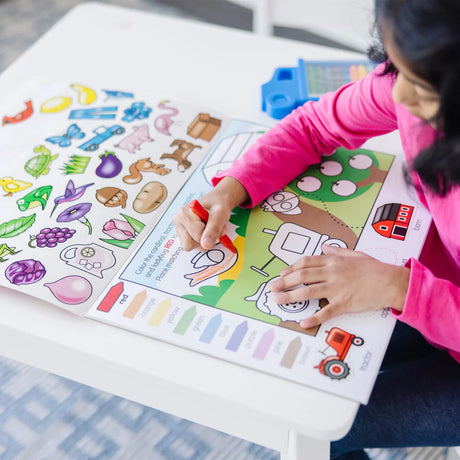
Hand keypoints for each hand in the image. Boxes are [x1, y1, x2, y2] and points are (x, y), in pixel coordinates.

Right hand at [173, 176, 248, 250]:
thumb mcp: (220, 214)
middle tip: (214, 228)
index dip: (210, 234)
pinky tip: (206, 230)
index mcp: (184, 214)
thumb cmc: (218, 204)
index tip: (217, 225)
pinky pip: (193, 244)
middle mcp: (179, 221)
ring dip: (204, 240)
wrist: (218, 201)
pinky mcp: (184, 233)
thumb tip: (205, 245)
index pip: (196, 237)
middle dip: (204, 240)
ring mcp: (180, 228)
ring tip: (211, 228)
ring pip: (191, 246)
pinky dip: (202, 240)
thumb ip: (213, 229)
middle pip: (189, 245)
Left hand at [269, 244, 409, 328]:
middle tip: (273, 288)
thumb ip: (337, 251)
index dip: (291, 268)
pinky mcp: (344, 303)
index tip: (282, 274)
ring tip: (278, 300)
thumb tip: (324, 247)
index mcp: (334, 261)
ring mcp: (337, 288)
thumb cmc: (375, 269)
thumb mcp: (355, 254)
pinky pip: (325, 311)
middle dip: (285, 282)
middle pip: (302, 276)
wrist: (392, 282)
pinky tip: (303, 322)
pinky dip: (313, 318)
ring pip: (308, 291)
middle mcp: (332, 273)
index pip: (306, 262)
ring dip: (291, 297)